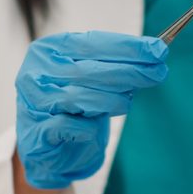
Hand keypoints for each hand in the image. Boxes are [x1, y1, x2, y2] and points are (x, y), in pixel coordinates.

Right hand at [16, 31, 167, 188]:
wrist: (49, 149)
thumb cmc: (74, 108)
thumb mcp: (94, 80)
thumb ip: (116, 66)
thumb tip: (155, 53)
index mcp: (48, 51)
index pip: (92, 43)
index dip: (128, 47)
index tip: (158, 50)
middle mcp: (36, 73)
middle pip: (90, 70)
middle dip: (130, 72)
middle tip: (158, 73)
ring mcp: (33, 102)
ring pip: (81, 98)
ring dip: (112, 100)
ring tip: (124, 103)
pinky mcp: (36, 132)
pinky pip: (71, 127)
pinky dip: (89, 128)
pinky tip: (94, 126)